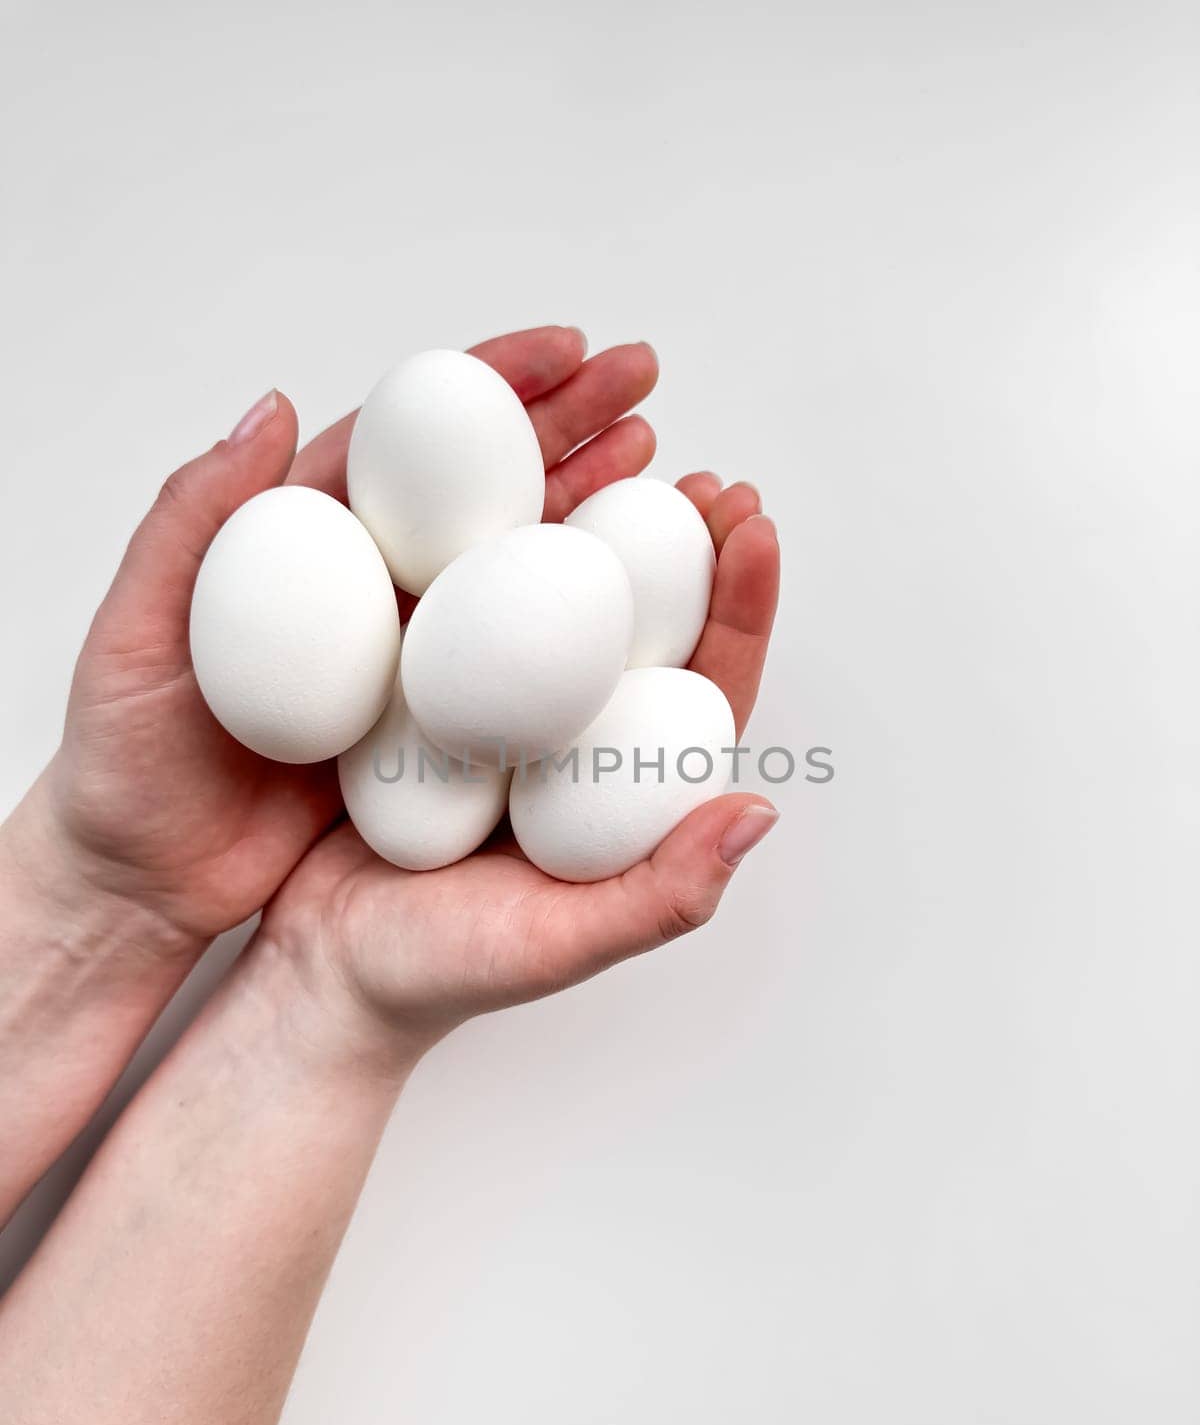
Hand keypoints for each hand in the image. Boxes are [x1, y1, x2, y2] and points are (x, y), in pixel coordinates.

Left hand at [32, 328, 658, 944]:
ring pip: (512, 567)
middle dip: (568, 426)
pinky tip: (631, 602)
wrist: (148, 879)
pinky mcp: (431, 727)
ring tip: (664, 469)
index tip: (565, 351)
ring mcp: (408, 656)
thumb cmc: (125, 756)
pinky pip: (511, 669)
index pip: (408, 440)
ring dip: (590, 510)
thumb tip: (270, 406)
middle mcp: (369, 587)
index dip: (490, 385)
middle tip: (644, 384)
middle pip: (481, 486)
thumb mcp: (136, 632)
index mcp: (303, 541)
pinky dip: (571, 628)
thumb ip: (194, 520)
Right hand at [262, 474, 779, 1064]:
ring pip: (556, 601)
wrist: (319, 975)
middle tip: (702, 472)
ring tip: (616, 449)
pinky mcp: (423, 693)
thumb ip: (662, 893)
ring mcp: (498, 713)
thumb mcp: (558, 943)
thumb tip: (760, 811)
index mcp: (622, 794)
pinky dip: (486, 544)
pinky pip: (463, 607)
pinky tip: (489, 486)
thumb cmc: (442, 973)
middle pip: (643, 626)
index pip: (702, 685)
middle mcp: (570, 741)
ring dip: (591, 524)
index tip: (753, 526)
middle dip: (684, 544)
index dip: (739, 605)